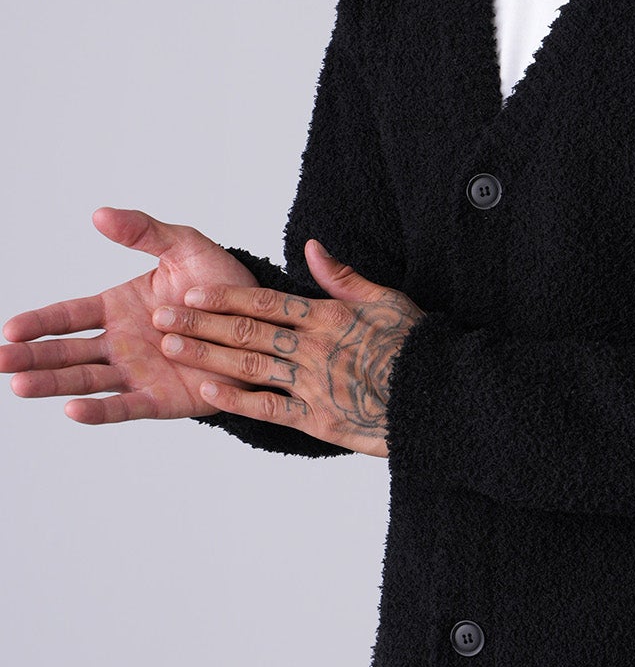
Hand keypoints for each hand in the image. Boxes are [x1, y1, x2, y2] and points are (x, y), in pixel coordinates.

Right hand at [1, 206, 262, 423]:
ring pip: (86, 380)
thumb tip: (100, 214)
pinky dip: (99, 411)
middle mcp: (121, 343)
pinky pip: (125, 406)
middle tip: (1, 361)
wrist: (264, 322)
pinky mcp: (161, 400)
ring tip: (20, 385)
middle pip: (67, 352)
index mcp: (118, 307)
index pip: (69, 315)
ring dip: (53, 383)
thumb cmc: (223, 284)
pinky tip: (71, 410)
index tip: (10, 328)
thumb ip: (144, 231)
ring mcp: (138, 373)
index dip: (40, 322)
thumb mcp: (185, 247)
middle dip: (32, 356)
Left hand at [150, 239, 423, 456]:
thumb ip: (343, 276)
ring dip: (207, 354)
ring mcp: (312, 384)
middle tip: (161, 314)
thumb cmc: (417, 347)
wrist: (441, 397)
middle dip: (200, 321)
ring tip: (171, 345)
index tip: (191, 290)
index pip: (265, 301)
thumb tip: (312, 246)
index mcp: (328, 316)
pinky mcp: (317, 419)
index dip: (224, 295)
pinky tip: (207, 390)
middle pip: (247, 330)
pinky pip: (268, 407)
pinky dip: (235, 398)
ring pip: (249, 365)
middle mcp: (313, 347)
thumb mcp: (386, 300)